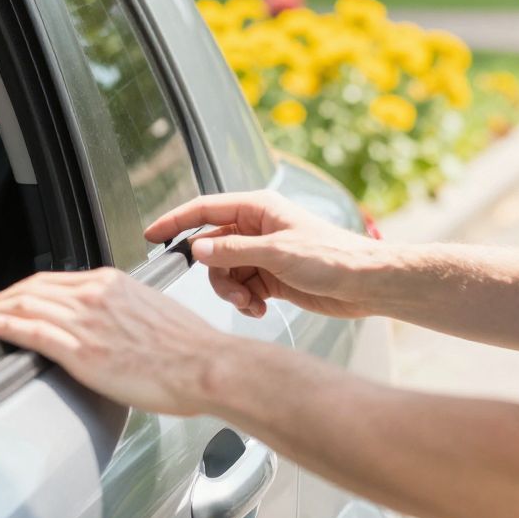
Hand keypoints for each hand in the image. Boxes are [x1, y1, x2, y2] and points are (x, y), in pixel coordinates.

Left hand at [0, 268, 222, 415]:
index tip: (8, 299)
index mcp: (111, 283)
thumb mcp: (151, 310)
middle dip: (0, 298)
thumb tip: (109, 322)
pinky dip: (3, 327)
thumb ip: (122, 310)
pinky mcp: (82, 350)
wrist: (208, 365)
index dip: (23, 290)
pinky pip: (31, 331)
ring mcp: (85, 321)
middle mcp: (94, 295)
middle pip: (32, 289)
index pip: (53, 281)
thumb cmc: (190, 348)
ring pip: (25, 306)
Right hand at [145, 191, 382, 319]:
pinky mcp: (270, 276)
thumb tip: (197, 249)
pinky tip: (260, 309)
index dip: (176, 221)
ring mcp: (262, 253)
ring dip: (231, 292)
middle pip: (212, 247)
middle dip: (216, 274)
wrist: (366, 284)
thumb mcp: (277, 252)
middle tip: (232, 293)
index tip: (152, 234)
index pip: (204, 210)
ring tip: (250, 304)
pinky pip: (241, 287)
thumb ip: (232, 250)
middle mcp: (256, 228)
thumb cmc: (332, 256)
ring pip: (224, 271)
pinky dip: (245, 301)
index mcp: (257, 209)